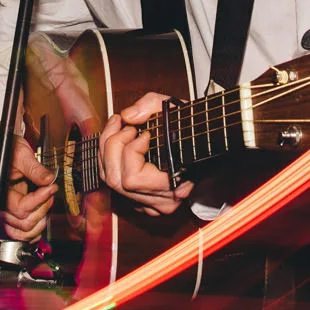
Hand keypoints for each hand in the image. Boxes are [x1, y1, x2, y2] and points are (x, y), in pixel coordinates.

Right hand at [1, 131, 56, 242]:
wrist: (2, 145)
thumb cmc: (7, 147)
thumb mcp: (22, 153)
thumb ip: (34, 168)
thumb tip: (48, 180)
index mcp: (0, 190)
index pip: (21, 208)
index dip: (39, 200)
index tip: (51, 187)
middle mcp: (2, 203)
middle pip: (23, 223)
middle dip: (41, 210)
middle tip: (50, 193)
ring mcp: (7, 209)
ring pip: (21, 232)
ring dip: (38, 223)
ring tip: (46, 205)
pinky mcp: (14, 210)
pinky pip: (20, 232)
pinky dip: (32, 231)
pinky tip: (41, 219)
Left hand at [98, 92, 193, 216]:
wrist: (202, 143)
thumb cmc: (189, 127)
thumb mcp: (175, 107)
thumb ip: (150, 105)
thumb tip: (127, 117)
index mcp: (175, 186)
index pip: (133, 179)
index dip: (131, 151)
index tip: (144, 133)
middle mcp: (161, 201)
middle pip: (116, 180)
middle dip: (114, 145)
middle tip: (126, 126)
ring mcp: (150, 203)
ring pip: (111, 181)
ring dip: (107, 150)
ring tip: (119, 128)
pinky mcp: (141, 200)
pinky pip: (114, 182)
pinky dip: (109, 159)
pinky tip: (116, 141)